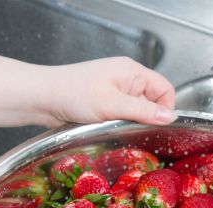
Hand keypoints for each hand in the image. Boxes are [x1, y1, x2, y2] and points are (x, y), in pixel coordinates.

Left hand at [35, 57, 175, 127]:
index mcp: (133, 72)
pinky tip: (108, 129)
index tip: (158, 127)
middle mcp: (126, 81)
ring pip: (136, 112)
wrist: (43, 99)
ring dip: (130, 123)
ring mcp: (115, 93)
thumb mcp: (112, 104)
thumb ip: (142, 111)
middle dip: (146, 118)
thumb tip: (169, 117)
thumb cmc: (73, 94)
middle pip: (151, 102)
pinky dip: (119, 125)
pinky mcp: (104, 105)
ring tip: (115, 128)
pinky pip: (122, 117)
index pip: (165, 89)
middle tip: (132, 129)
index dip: (166, 108)